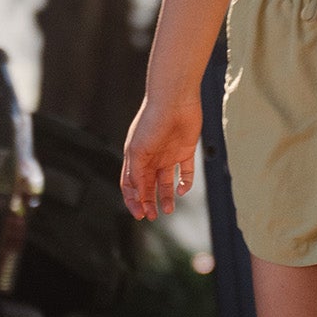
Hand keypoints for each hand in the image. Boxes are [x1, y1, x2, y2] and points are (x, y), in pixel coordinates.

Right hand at [120, 95, 201, 219]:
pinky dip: (185, 183)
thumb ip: (137, 175)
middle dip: (149, 202)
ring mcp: (168, 154)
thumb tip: (139, 197)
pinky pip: (186, 172)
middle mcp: (151, 157)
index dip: (133, 200)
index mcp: (135, 157)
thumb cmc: (152, 122)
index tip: (139, 214)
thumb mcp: (138, 151)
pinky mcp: (186, 150)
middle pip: (148, 186)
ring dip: (166, 197)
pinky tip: (182, 191)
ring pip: (166, 182)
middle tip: (152, 216)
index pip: (130, 184)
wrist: (175, 100)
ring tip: (169, 210)